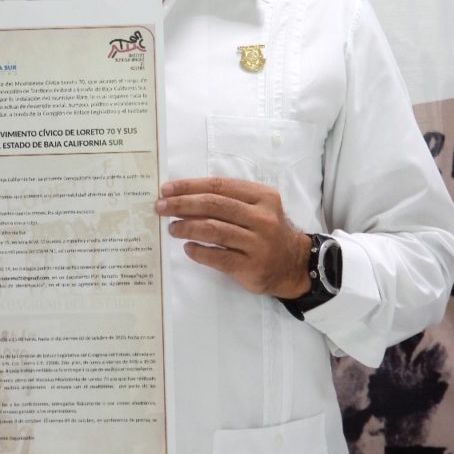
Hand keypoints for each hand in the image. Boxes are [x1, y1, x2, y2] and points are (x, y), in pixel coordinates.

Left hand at [155, 177, 311, 298]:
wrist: (293, 264)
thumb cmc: (266, 231)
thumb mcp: (258, 207)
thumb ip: (229, 199)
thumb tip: (184, 196)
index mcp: (262, 197)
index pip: (219, 186)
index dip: (189, 186)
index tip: (167, 189)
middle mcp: (262, 218)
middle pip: (213, 205)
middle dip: (182, 204)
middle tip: (161, 207)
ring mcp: (258, 244)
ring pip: (213, 230)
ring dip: (186, 227)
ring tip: (172, 228)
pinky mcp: (251, 267)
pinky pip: (217, 257)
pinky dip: (198, 251)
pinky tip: (188, 247)